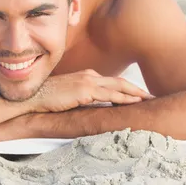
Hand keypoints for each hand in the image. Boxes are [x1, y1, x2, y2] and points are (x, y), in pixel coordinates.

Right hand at [28, 69, 152, 112]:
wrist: (33, 96)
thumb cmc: (48, 98)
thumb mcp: (70, 95)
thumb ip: (84, 98)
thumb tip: (96, 109)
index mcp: (87, 75)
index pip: (113, 82)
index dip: (128, 88)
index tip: (140, 96)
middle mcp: (90, 75)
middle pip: (120, 82)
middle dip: (138, 89)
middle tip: (152, 97)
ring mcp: (87, 81)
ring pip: (118, 86)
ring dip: (136, 93)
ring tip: (149, 100)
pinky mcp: (84, 90)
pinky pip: (109, 95)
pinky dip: (124, 98)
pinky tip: (135, 103)